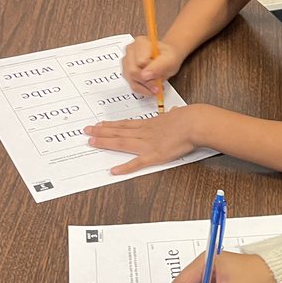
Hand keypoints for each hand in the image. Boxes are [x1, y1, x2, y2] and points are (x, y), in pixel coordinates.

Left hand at [83, 104, 198, 174]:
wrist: (194, 123)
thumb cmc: (190, 118)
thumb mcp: (179, 114)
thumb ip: (175, 115)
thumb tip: (177, 111)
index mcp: (150, 124)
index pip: (126, 124)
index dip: (112, 125)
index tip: (100, 124)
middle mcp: (145, 132)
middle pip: (119, 132)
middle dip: (101, 132)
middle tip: (87, 131)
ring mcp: (148, 144)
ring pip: (121, 143)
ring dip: (105, 142)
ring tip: (92, 142)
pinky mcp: (155, 156)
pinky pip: (137, 163)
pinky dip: (125, 168)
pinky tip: (114, 170)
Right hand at [122, 35, 182, 95]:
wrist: (167, 58)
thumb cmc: (168, 57)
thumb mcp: (170, 60)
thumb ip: (158, 67)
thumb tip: (144, 76)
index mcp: (141, 42)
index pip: (140, 62)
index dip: (151, 71)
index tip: (160, 73)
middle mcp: (130, 50)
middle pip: (132, 71)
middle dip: (147, 82)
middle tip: (159, 87)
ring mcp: (126, 60)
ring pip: (130, 79)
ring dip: (145, 87)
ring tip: (156, 87)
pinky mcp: (126, 71)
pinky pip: (131, 84)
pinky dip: (142, 89)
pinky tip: (150, 88)